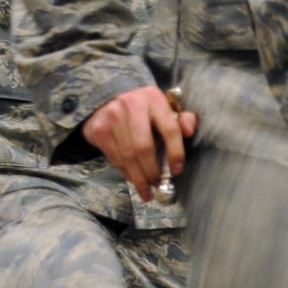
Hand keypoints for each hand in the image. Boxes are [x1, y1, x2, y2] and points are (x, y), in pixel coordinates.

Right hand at [81, 86, 197, 201]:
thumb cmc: (146, 109)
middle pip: (144, 147)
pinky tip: (133, 179)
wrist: (108, 96)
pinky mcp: (98, 128)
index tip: (177, 171)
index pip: (169, 129)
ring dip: (139, 178)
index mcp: (154, 99)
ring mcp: (111, 116)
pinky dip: (125, 173)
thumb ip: (182, 120)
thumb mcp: (166, 109)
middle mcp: (131, 104)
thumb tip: (189, 131)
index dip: (175, 153)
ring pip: (127, 156)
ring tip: (147, 191)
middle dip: (152, 171)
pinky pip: (114, 157)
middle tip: (159, 185)